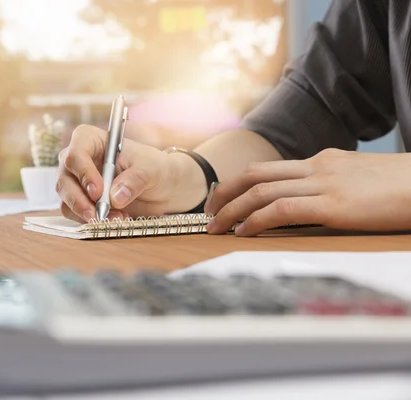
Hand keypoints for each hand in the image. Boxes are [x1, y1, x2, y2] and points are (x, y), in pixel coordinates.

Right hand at [56, 125, 206, 221]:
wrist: (160, 188)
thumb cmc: (154, 168)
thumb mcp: (150, 170)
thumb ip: (134, 180)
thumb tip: (115, 197)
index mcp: (92, 141)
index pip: (76, 152)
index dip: (83, 172)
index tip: (98, 191)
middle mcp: (79, 160)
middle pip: (65, 179)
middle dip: (80, 200)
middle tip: (99, 214)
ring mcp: (76, 182)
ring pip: (66, 200)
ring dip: (87, 213)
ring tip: (116, 219)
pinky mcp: (80, 202)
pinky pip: (75, 214)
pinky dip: (91, 221)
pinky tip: (113, 220)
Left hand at [205, 148, 410, 235]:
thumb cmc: (403, 185)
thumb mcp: (360, 178)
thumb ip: (333, 184)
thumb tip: (312, 200)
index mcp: (322, 161)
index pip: (269, 169)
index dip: (239, 183)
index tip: (224, 198)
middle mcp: (317, 167)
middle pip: (255, 174)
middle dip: (224, 192)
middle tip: (208, 211)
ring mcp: (324, 184)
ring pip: (261, 191)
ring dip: (231, 209)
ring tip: (215, 226)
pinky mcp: (334, 205)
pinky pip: (282, 210)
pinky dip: (256, 220)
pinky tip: (244, 232)